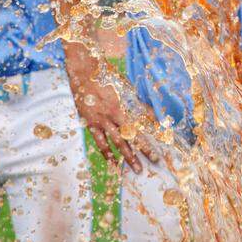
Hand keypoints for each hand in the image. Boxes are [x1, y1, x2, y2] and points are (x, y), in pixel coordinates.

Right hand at [67, 52, 156, 173]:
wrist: (83, 72)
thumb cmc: (107, 77)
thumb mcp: (125, 88)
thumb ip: (138, 104)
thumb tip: (153, 116)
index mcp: (122, 106)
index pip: (139, 127)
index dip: (149, 139)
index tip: (158, 149)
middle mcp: (112, 116)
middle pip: (130, 137)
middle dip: (142, 151)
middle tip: (153, 164)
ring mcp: (100, 121)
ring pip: (116, 143)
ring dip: (127, 157)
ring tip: (136, 169)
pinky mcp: (90, 124)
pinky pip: (99, 142)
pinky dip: (106, 153)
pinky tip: (112, 163)